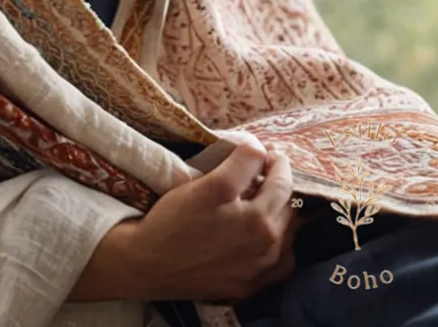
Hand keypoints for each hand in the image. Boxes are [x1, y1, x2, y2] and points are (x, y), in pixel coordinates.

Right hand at [88, 144, 295, 303]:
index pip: (284, 184)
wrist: (148, 264)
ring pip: (287, 237)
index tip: (270, 153)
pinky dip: (278, 247)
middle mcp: (268, 250)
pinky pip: (278, 265)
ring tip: (260, 201)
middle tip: (261, 174)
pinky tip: (262, 237)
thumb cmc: (176, 220)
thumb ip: (242, 164)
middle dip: (280, 188)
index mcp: (261, 221)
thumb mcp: (209, 184)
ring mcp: (259, 273)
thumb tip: (262, 150)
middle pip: (289, 210)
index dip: (278, 163)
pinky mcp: (247, 287)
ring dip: (280, 215)